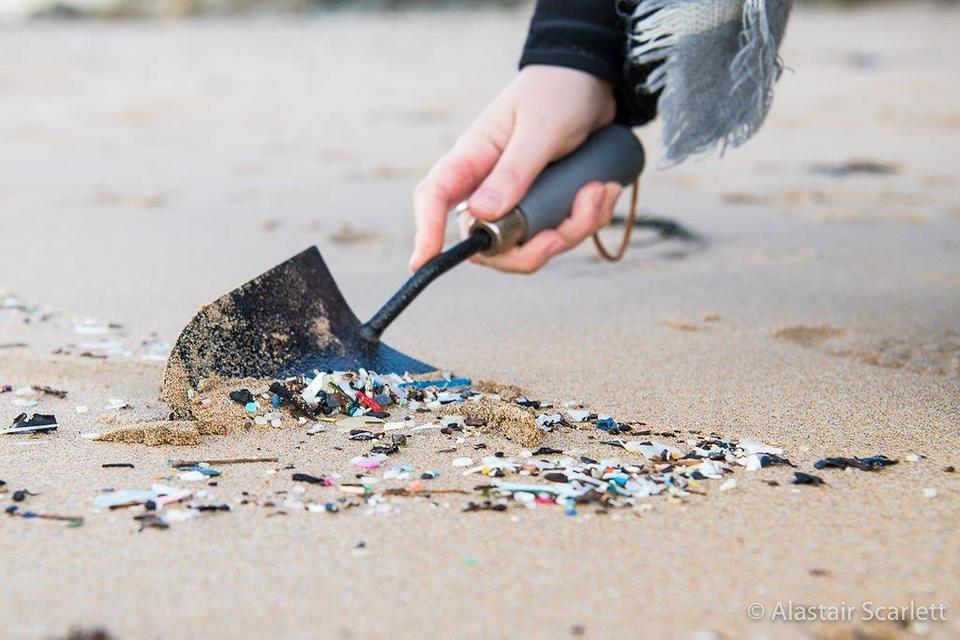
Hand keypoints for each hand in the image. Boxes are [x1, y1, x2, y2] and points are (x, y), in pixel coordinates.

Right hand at [410, 65, 622, 273]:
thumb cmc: (559, 91)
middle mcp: (489, 185)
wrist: (598, 81)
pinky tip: (606, 189)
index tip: (423, 262)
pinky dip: (588, 220)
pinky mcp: (546, 205)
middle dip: (531, 249)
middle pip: (488, 244)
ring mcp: (519, 199)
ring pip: (531, 245)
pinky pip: (560, 233)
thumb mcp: (540, 129)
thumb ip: (515, 171)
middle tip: (565, 230)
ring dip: (572, 230)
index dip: (426, 231)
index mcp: (474, 158)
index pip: (435, 197)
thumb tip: (482, 215)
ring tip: (601, 191)